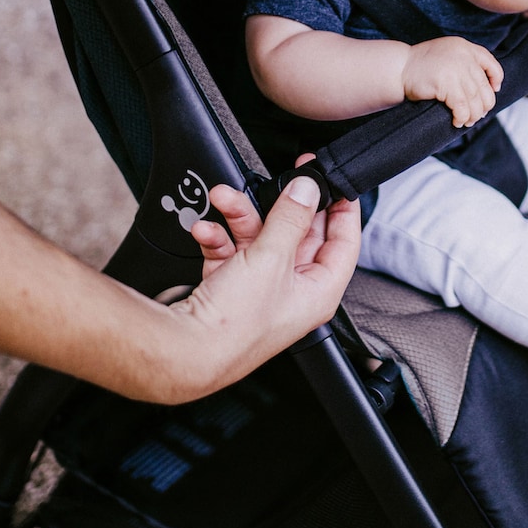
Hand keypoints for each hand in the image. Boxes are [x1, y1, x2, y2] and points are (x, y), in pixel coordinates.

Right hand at [184, 167, 360, 384]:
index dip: (342, 208)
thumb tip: (308, 189)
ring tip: (224, 197)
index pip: (344, 242)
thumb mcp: (271, 258)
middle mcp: (294, 290)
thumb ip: (291, 217)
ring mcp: (262, 288)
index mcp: (319, 290)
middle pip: (300, 234)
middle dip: (282, 204)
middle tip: (283, 177)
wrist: (183, 351)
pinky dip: (219, 237)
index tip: (334, 181)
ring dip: (241, 215)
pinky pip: (232, 251)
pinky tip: (205, 229)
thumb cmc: (235, 325)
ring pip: (261, 237)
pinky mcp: (232, 287)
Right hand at [402, 37, 503, 127]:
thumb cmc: (420, 66)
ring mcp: (456, 69)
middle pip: (484, 86)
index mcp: (464, 46)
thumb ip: (464, 63)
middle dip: (484, 104)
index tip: (494, 90)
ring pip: (475, 100)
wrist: (398, 68)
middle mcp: (463, 56)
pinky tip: (457, 121)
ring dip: (473, 115)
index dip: (495, 78)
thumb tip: (484, 88)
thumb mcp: (446, 55)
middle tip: (478, 114)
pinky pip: (462, 107)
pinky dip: (462, 117)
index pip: (490, 62)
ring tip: (468, 121)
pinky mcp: (447, 84)